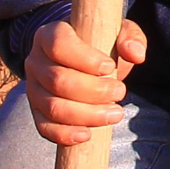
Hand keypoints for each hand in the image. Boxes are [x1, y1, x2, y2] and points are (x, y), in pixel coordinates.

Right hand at [17, 16, 148, 146]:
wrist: (83, 62)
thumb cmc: (99, 44)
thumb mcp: (117, 33)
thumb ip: (130, 37)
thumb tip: (136, 54)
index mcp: (50, 35)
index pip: (58, 45)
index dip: (85, 59)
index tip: (110, 67)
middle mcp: (35, 61)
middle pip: (58, 80)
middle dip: (94, 92)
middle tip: (120, 92)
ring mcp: (33, 88)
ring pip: (53, 107)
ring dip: (87, 115)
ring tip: (115, 114)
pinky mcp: (37, 111)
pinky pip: (44, 127)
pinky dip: (65, 134)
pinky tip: (87, 135)